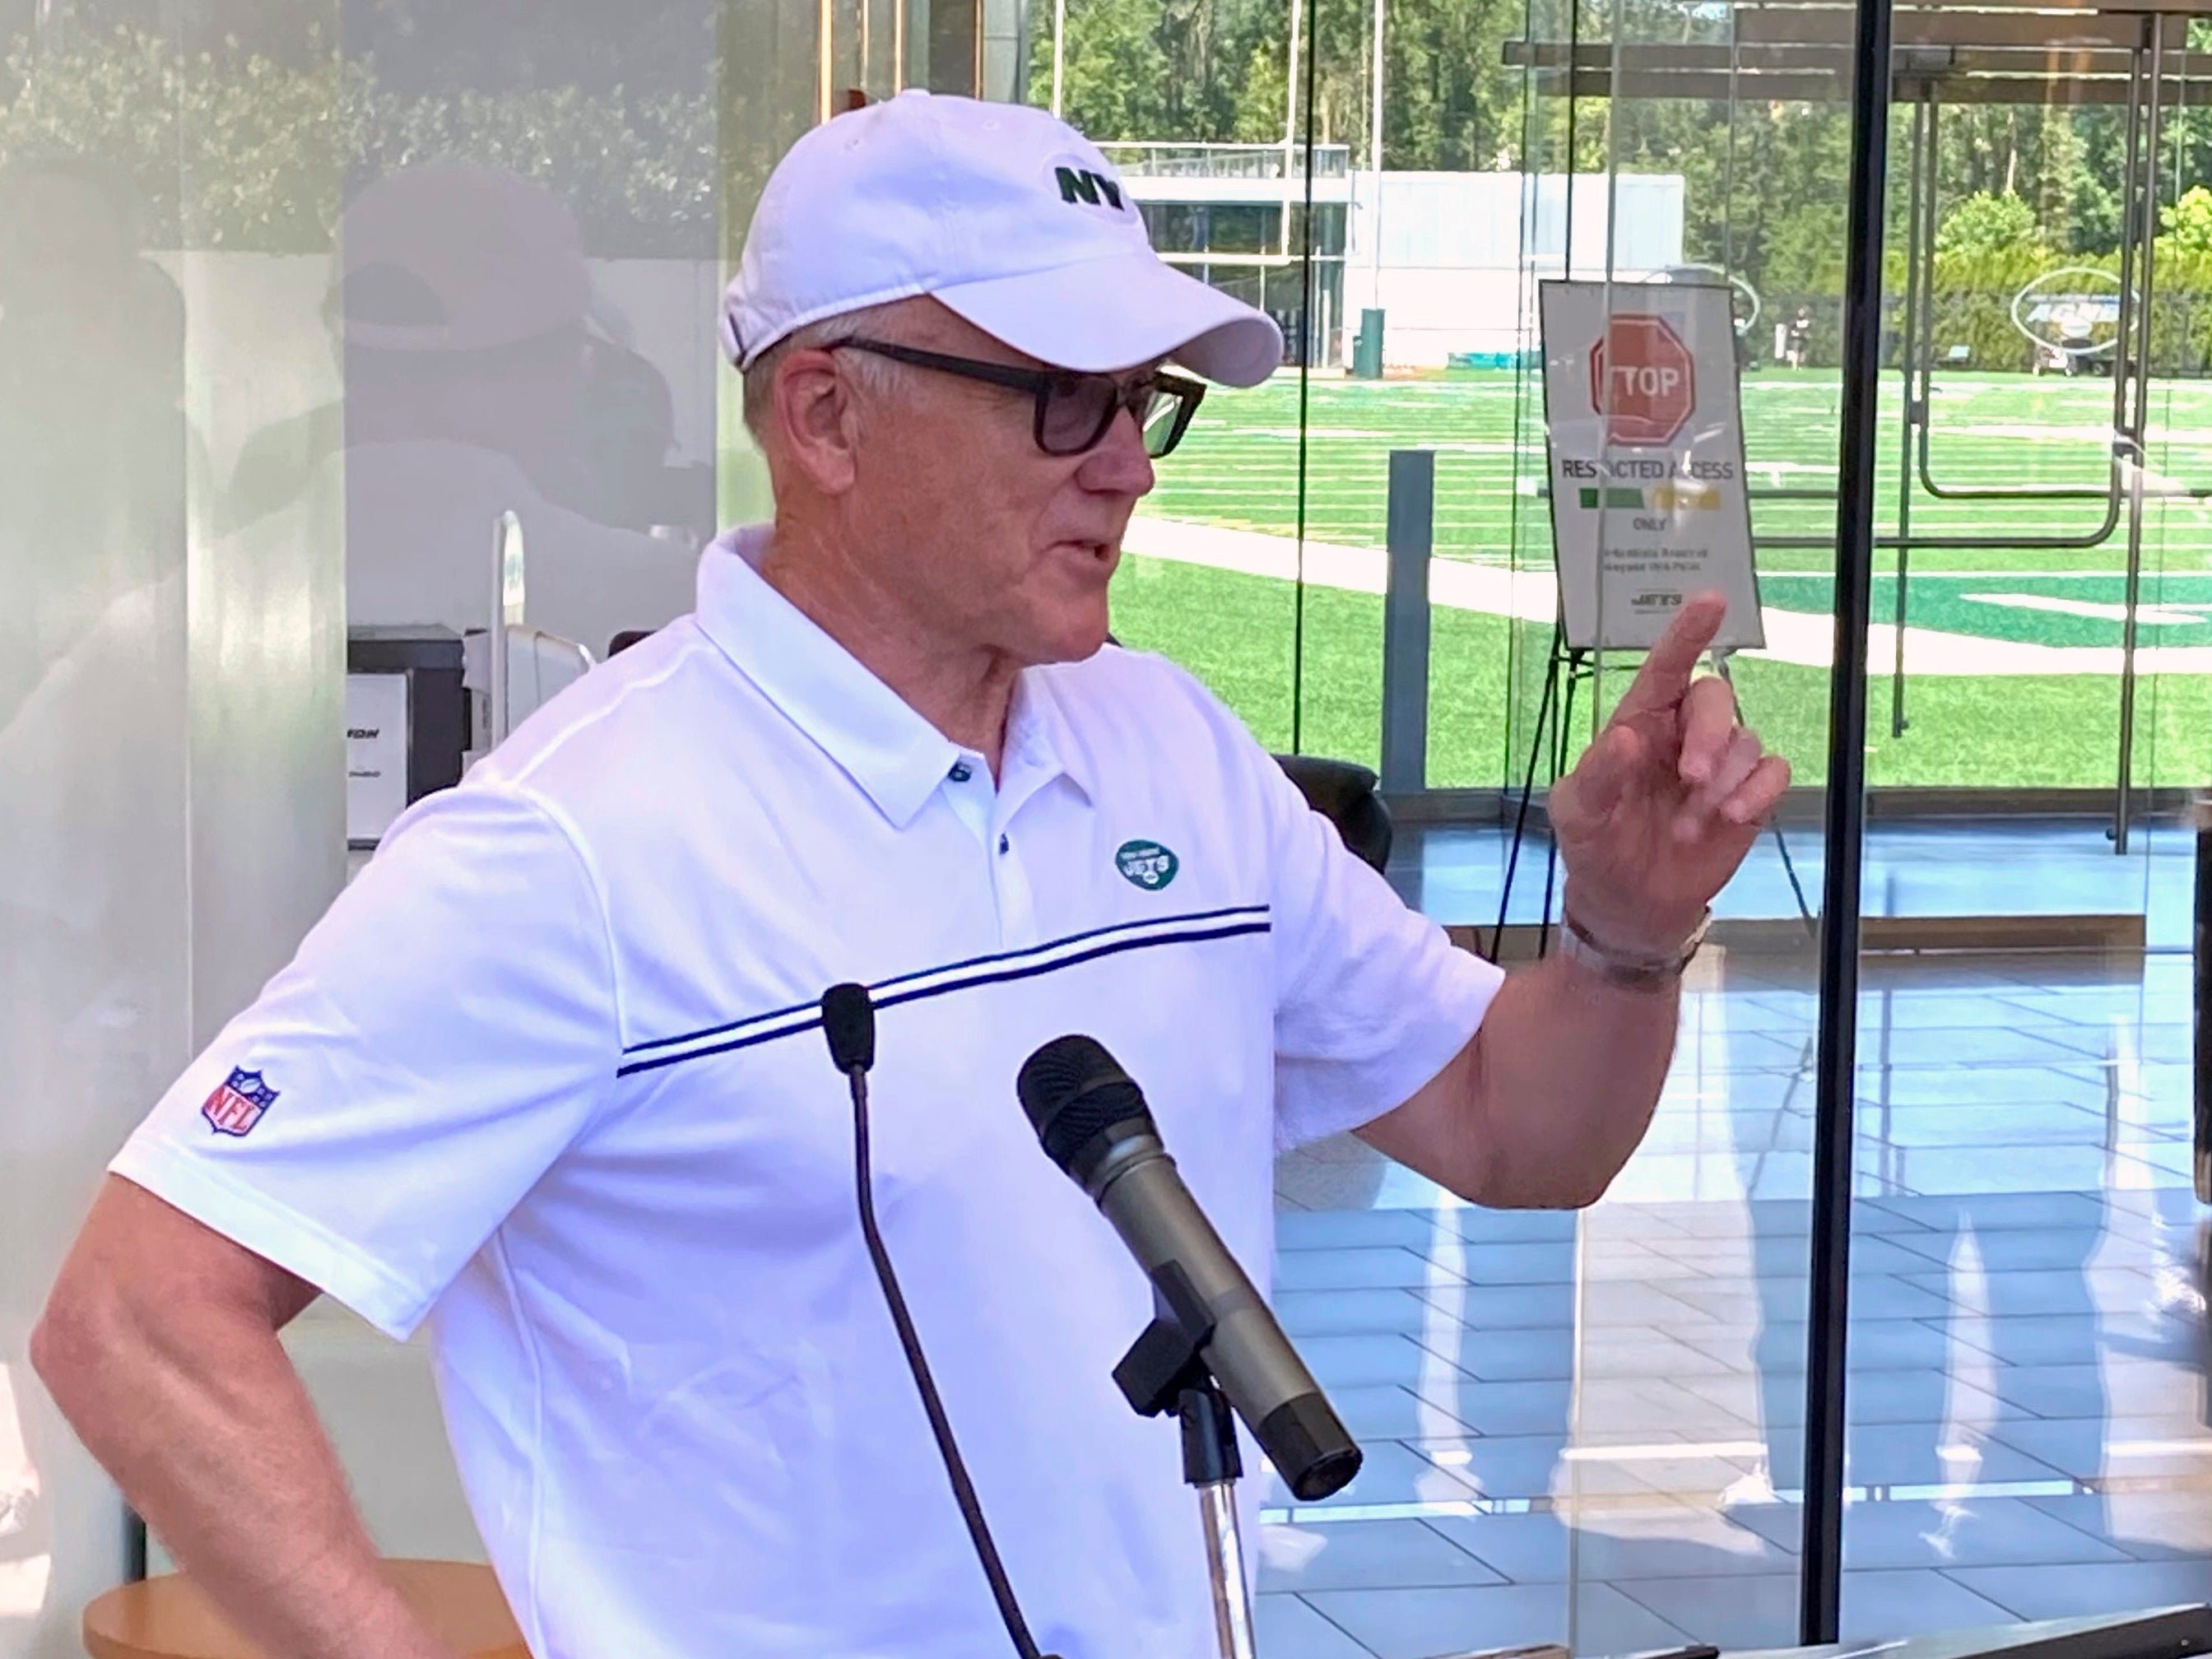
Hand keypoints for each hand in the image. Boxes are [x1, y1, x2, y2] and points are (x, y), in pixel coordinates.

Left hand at [1548, 590, 1790, 956]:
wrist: (1629, 902)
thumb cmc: (1596, 844)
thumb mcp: (1579, 813)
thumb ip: (1598, 775)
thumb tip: (1626, 737)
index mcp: (1638, 723)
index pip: (1665, 668)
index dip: (1687, 633)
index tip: (1711, 601)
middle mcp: (1683, 733)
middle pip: (1716, 698)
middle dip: (1710, 733)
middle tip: (1693, 776)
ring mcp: (1720, 763)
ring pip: (1746, 740)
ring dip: (1722, 783)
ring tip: (1689, 828)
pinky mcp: (1748, 795)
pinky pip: (1773, 771)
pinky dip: (1758, 791)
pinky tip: (1732, 817)